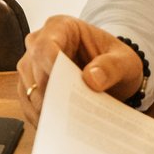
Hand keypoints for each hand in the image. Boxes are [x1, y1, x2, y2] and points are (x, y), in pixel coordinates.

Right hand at [15, 16, 146, 123]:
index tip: (61, 86)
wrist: (114, 75)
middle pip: (32, 68)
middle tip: (66, 114)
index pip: (45, 45)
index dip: (49, 65)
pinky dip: (41, 116)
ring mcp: (32, 64)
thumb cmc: (116, 62)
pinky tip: (58, 126)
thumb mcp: (125, 62)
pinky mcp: (31, 85)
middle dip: (48, 93)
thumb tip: (92, 79)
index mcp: (62, 27)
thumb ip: (112, 66)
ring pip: (27, 87)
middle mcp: (40, 42)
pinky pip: (28, 103)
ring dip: (44, 108)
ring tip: (65, 124)